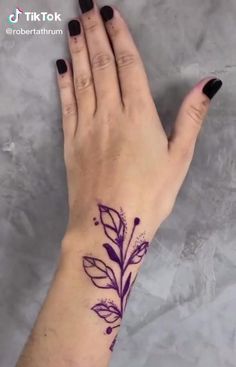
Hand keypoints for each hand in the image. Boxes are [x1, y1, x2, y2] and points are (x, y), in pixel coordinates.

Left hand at [56, 1, 221, 244]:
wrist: (110, 225)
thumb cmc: (150, 195)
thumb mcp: (179, 159)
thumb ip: (191, 118)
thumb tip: (208, 85)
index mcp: (139, 115)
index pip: (128, 65)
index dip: (119, 36)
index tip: (110, 12)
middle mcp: (110, 114)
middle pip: (101, 64)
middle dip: (95, 32)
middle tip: (86, 4)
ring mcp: (87, 127)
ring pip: (81, 79)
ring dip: (77, 49)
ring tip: (73, 25)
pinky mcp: (71, 142)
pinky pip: (67, 104)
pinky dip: (64, 83)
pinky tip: (61, 66)